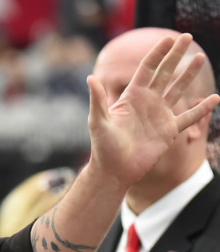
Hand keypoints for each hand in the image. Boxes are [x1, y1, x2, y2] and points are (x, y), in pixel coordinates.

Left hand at [87, 33, 219, 189]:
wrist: (114, 170)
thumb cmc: (103, 146)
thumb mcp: (98, 122)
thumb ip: (97, 100)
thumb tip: (90, 78)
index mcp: (132, 96)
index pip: (147, 69)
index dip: (158, 53)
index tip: (169, 38)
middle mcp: (148, 102)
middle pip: (165, 73)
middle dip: (175, 56)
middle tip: (187, 37)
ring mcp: (160, 115)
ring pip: (178, 90)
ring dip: (189, 74)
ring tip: (200, 58)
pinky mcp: (169, 131)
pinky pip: (189, 117)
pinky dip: (202, 109)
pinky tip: (215, 98)